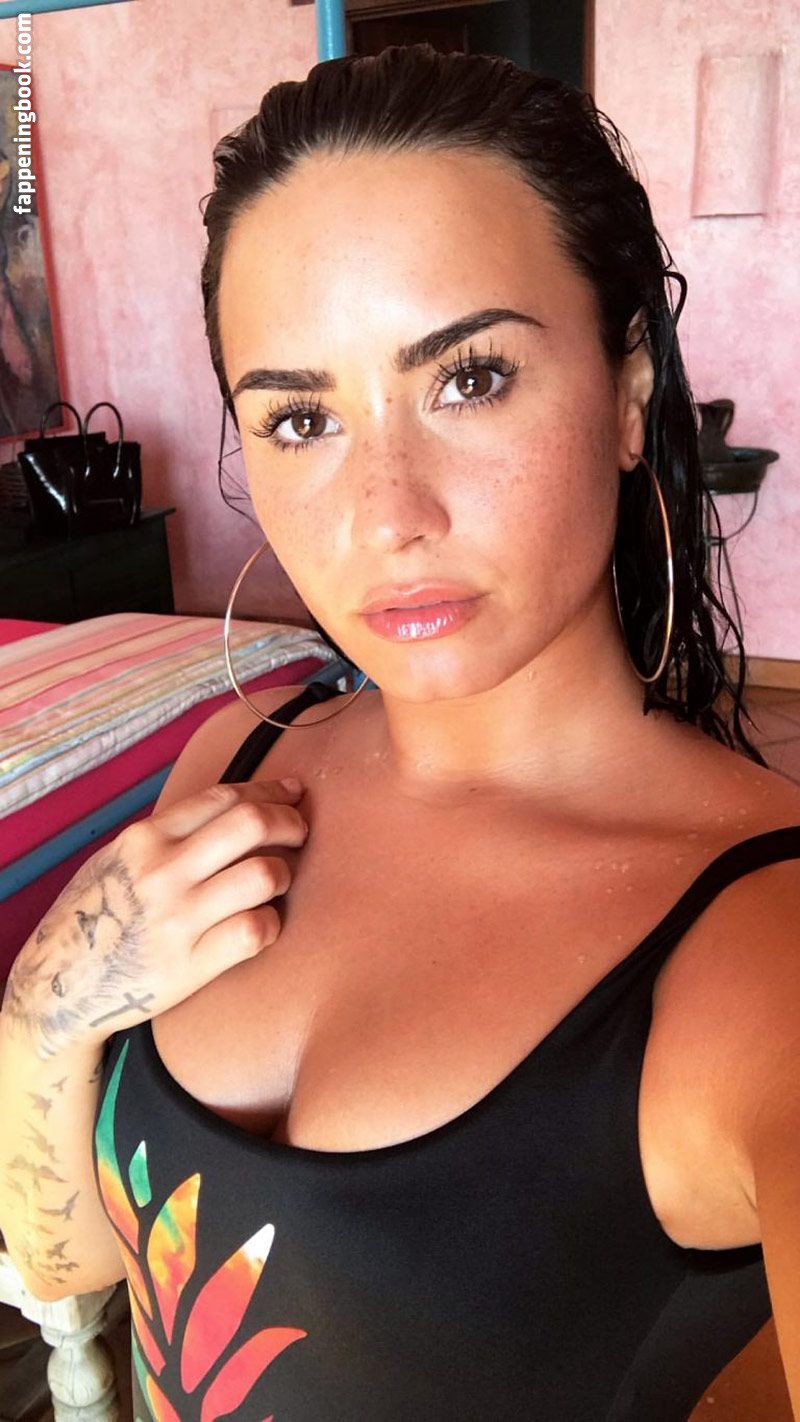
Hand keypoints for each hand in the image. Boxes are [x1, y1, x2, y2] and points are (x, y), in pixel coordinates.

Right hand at [2, 779, 307, 1055]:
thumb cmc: (96, 916)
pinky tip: (262, 924)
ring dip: (284, 875)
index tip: (292, 793)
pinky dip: (271, 924)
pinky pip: (257, 931)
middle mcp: (163, 872)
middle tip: (300, 833)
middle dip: (290, 822)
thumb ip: (169, 835)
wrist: (59, 985)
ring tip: (277, 883)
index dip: (269, 791)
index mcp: (146, 838)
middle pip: (252, 824)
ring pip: (264, 875)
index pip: (225, 797)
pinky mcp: (191, 964)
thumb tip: (234, 808)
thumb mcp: (120, 859)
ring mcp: (178, 919)